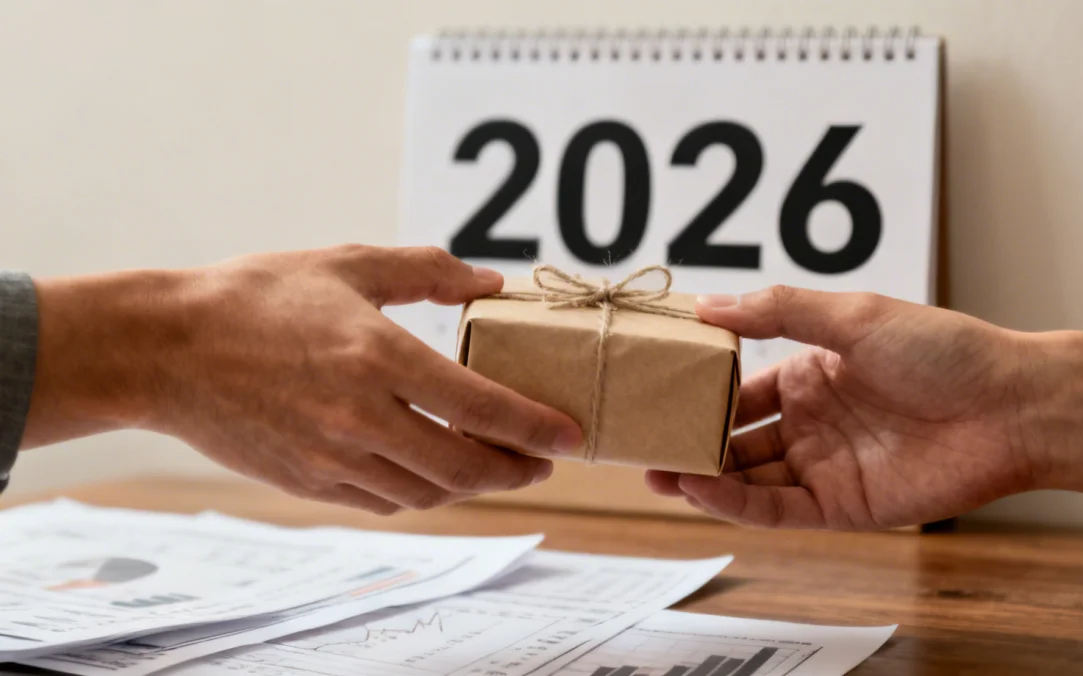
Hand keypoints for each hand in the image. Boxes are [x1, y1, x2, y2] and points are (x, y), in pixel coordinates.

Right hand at [25, 245, 582, 513]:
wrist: (166, 350)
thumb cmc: (256, 297)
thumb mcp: (346, 264)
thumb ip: (426, 271)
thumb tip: (490, 282)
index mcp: (377, 355)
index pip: (480, 407)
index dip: (535, 427)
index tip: (570, 436)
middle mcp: (360, 416)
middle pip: (464, 467)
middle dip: (517, 469)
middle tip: (542, 461)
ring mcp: (332, 457)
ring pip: (428, 492)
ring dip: (473, 485)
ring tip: (497, 466)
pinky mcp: (309, 481)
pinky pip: (385, 501)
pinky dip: (423, 492)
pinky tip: (434, 472)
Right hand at [646, 286, 1041, 529]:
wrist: (1013, 407)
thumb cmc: (943, 351)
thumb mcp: (851, 315)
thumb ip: (777, 310)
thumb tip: (705, 303)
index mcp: (810, 373)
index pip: (737, 389)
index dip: (697, 394)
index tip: (653, 392)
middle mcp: (810, 421)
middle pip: (734, 438)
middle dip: (688, 443)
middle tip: (640, 444)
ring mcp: (823, 465)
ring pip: (747, 478)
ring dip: (701, 478)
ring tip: (655, 473)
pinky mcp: (840, 505)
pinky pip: (776, 509)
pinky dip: (736, 504)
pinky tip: (701, 490)